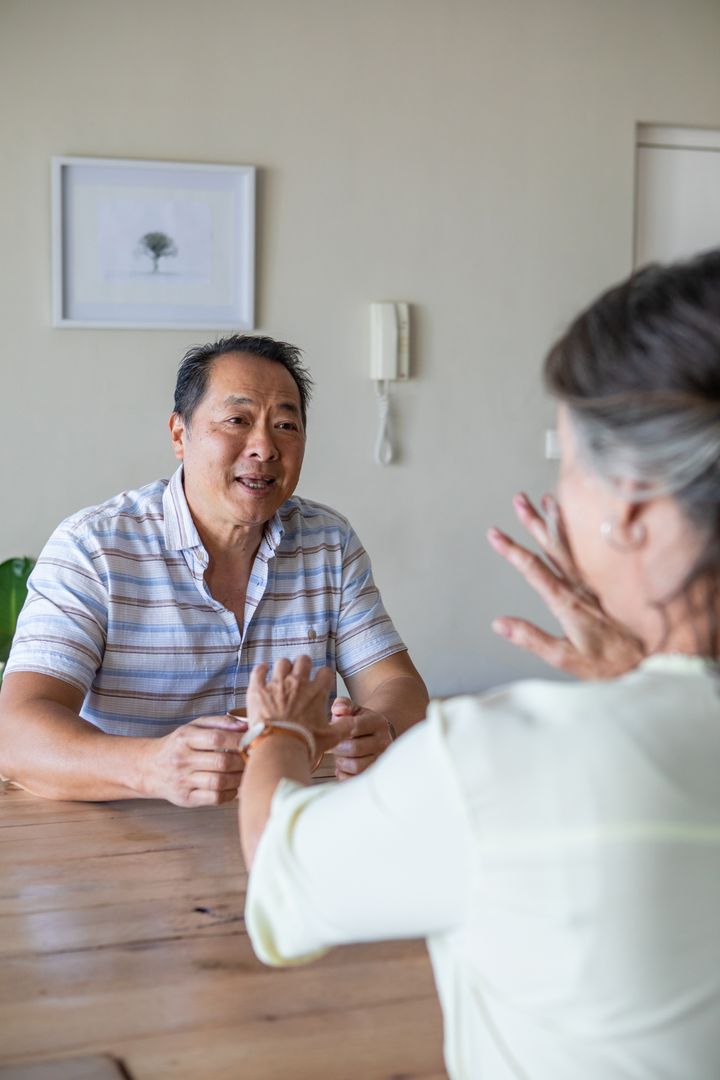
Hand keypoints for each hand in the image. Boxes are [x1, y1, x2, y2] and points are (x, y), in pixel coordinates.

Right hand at [138, 714, 247, 806]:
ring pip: (219, 782)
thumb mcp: (194, 727)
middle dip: (242, 761)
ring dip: (239, 778)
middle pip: (221, 762)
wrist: (150, 768)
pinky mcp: (186, 799)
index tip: (252, 741)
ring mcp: (183, 781)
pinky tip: (233, 786)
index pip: (216, 738)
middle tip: (252, 759)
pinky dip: (230, 793)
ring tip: (245, 772)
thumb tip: (246, 725)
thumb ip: (220, 722)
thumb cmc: (179, 745)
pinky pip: (215, 798)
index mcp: (184, 738)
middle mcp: (182, 760)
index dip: (238, 740)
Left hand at [247, 656, 350, 758]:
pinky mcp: (258, 690)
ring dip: (284, 667)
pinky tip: (263, 670)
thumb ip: (344, 727)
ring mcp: (276, 684)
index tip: (321, 680)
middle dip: (303, 665)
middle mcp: (297, 683)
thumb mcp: (331, 738)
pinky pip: (258, 671)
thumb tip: (352, 722)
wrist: (278, 748)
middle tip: (301, 673)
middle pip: (303, 661)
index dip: (324, 675)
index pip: (325, 672)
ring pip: (282, 663)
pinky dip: (261, 669)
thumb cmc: (304, 743)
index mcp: (316, 692)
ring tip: (283, 674)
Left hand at [329, 697, 392, 779]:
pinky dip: (344, 774)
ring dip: (341, 761)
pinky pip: (354, 779)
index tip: (333, 730)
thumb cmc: (359, 723)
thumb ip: (342, 704)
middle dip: (338, 747)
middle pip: (354, 748)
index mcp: (378, 723)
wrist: (374, 736)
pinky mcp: (374, 774)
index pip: (355, 726)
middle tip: (334, 744)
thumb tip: (338, 710)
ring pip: (356, 767)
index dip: (338, 729)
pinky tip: (343, 765)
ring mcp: (380, 760)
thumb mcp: (352, 709)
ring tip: (340, 755)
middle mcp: (384, 742)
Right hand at [487, 492, 644, 678]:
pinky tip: (572, 523)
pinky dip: (578, 534)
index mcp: (567, 602)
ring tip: (543, 499)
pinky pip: (588, 552)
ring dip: (556, 521)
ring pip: (572, 545)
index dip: (512, 550)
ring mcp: (594, 583)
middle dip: (533, 522)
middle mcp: (580, 587)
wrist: (649, 661)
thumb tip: (499, 623)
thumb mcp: (565, 658)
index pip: (534, 570)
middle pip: (553, 547)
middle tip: (518, 500)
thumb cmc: (606, 663)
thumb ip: (532, 639)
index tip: (495, 534)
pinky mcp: (605, 584)